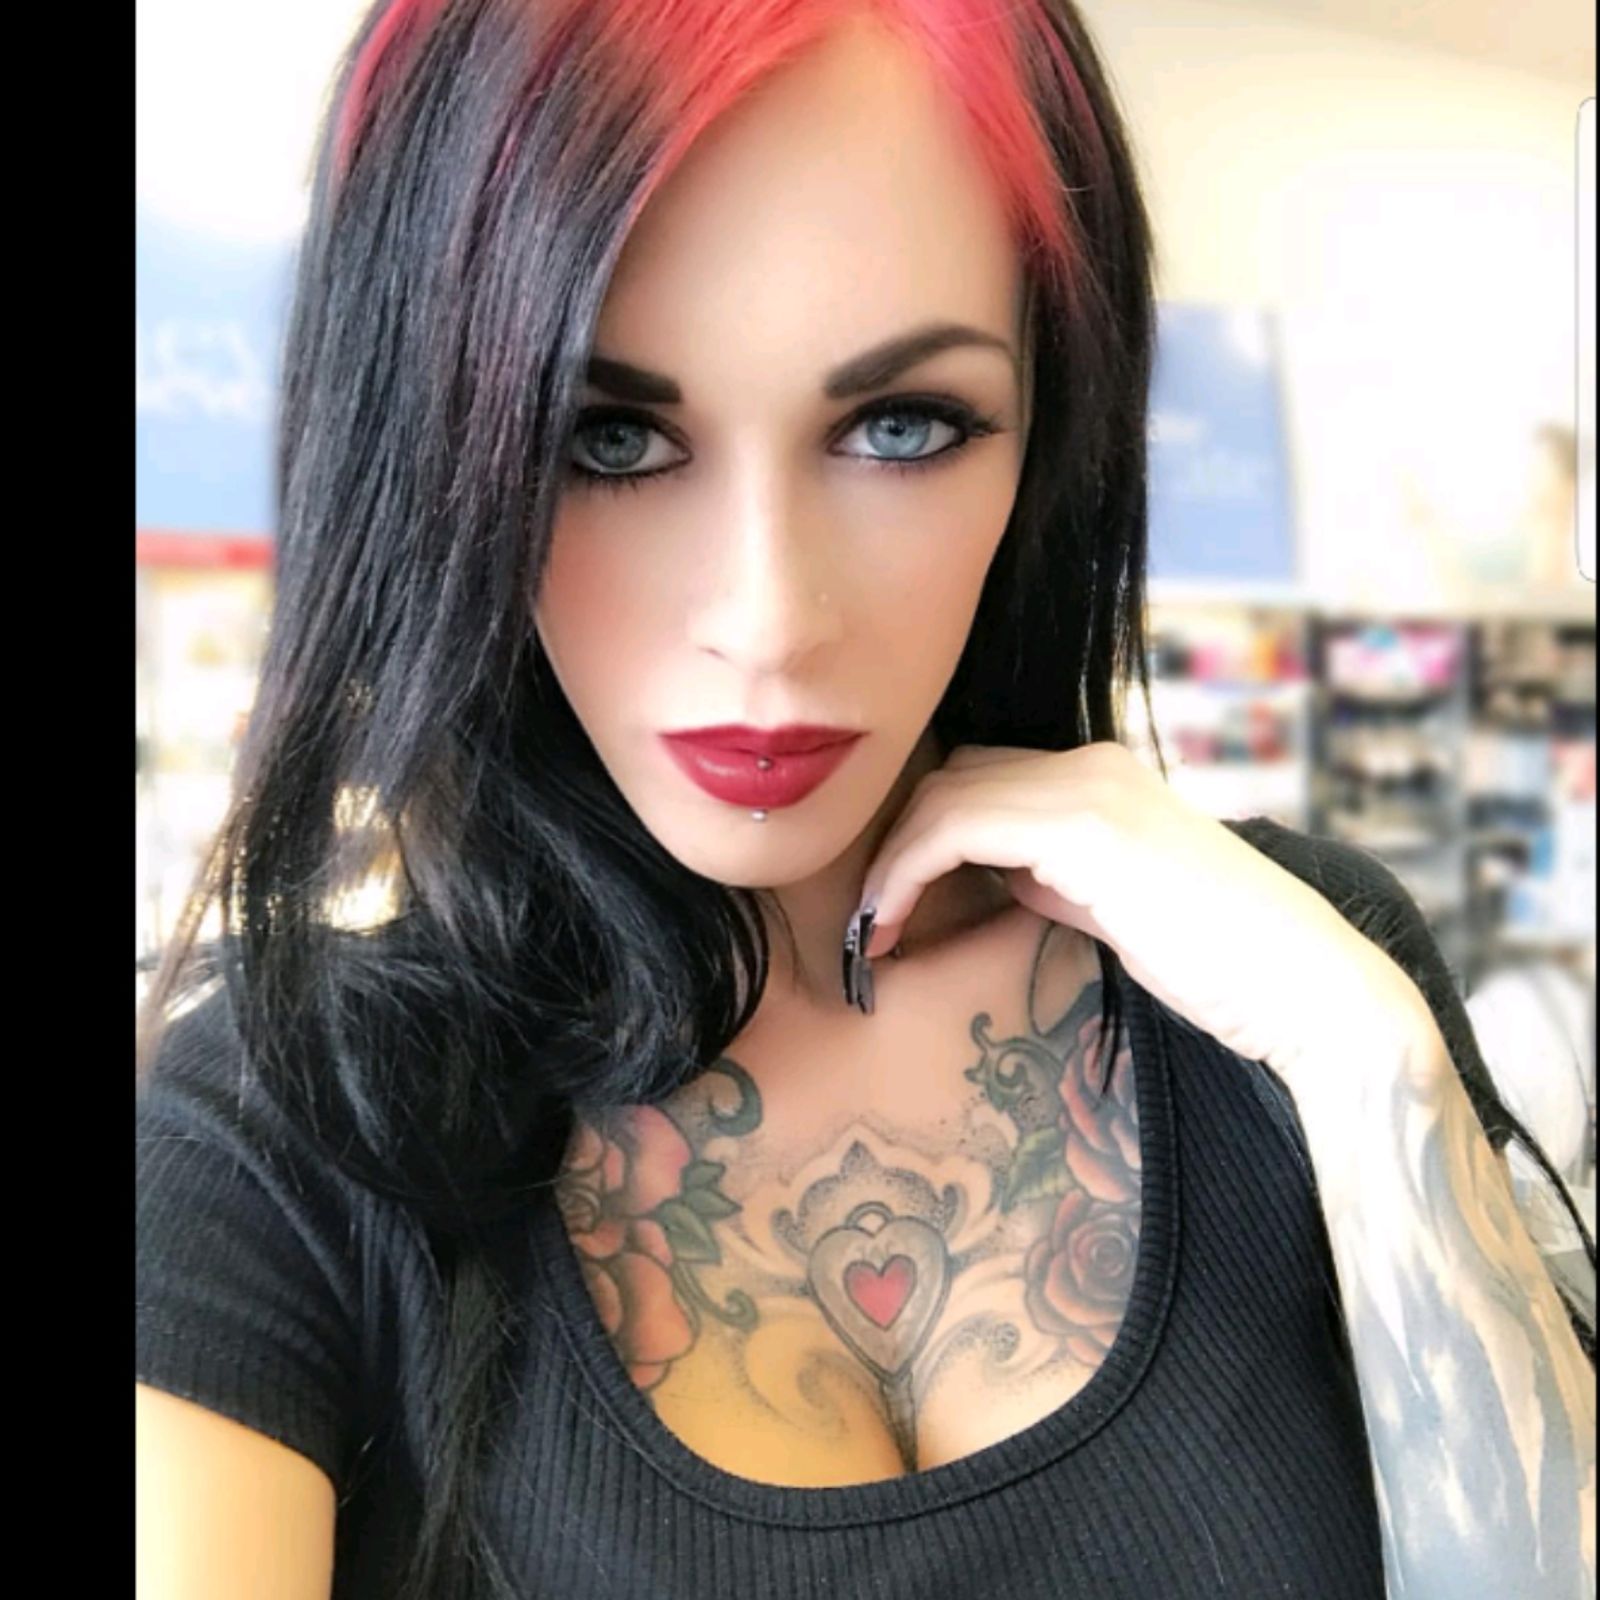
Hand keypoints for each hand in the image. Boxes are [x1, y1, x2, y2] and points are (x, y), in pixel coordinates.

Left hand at [852, 741, 1430, 1103]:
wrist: (1307, 989)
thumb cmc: (1225, 964)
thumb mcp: (1119, 908)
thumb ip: (1058, 879)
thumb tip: (1000, 875)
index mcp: (1104, 778)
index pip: (982, 782)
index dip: (922, 839)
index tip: (889, 909)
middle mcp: (1093, 765)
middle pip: (953, 779)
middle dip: (897, 846)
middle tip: (868, 923)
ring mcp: (1090, 787)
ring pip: (943, 797)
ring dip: (890, 865)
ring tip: (869, 934)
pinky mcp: (1085, 825)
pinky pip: (955, 828)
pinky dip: (905, 873)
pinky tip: (890, 924)